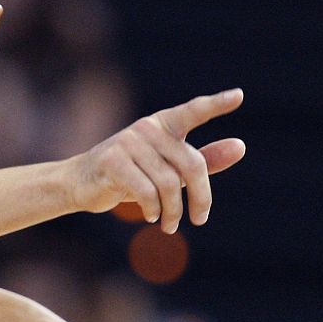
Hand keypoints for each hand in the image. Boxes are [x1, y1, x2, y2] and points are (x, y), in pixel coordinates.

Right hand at [71, 88, 247, 233]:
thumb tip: (240, 147)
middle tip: (200, 220)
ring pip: (168, 184)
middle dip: (200, 197)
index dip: (215, 104)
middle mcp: (147, 127)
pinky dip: (153, 209)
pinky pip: (145, 191)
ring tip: (169, 225)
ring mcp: (128, 142)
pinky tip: (151, 217)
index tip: (239, 96)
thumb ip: (204, 160)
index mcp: (164, 124)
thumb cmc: (131, 175)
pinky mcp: (112, 161)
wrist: (82, 183)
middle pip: (191, 165)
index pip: (193, 111)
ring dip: (173, 211)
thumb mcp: (168, 169)